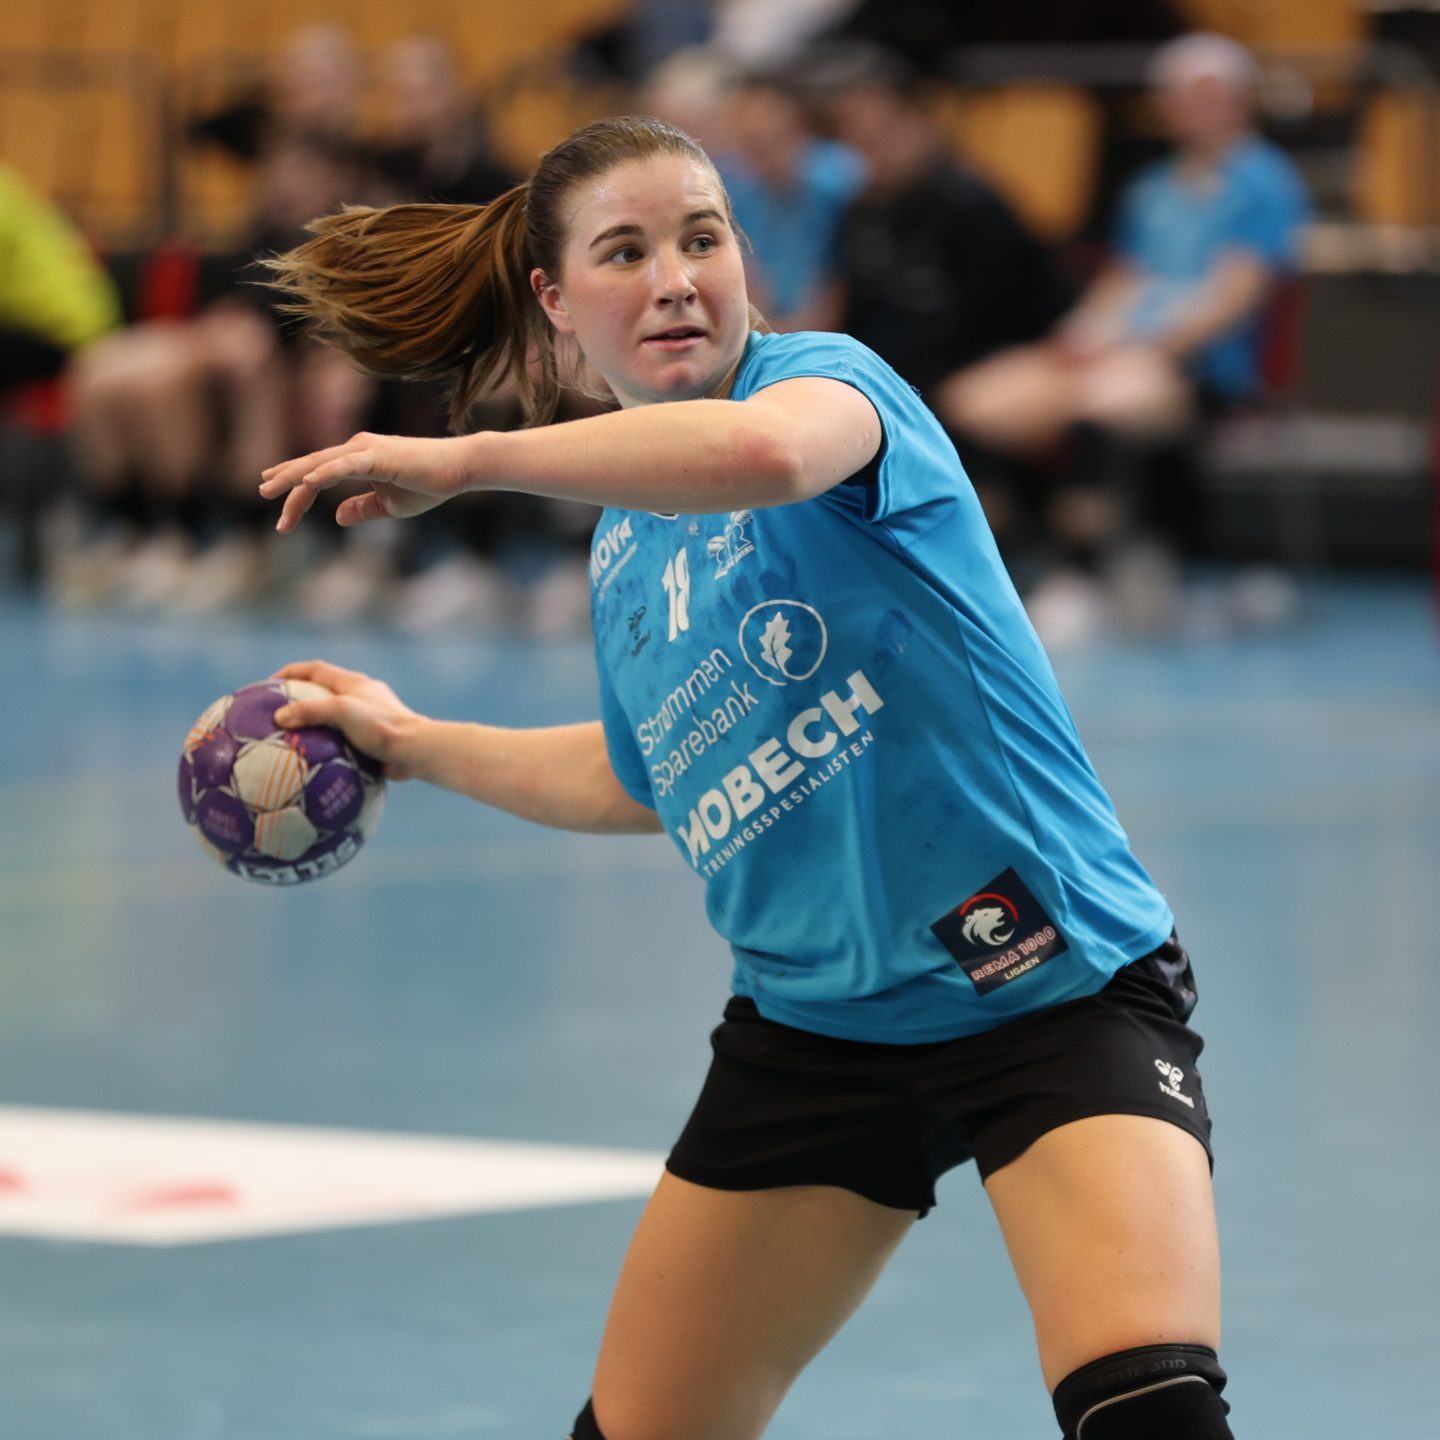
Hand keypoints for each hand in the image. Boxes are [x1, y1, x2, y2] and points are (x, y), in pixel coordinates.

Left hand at [259, 431, 472, 532]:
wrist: (460, 469)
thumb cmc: (429, 484)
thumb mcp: (390, 505)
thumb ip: (362, 509)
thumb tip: (336, 516)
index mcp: (357, 459)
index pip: (317, 477)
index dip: (297, 496)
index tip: (283, 521)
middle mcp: (356, 448)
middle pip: (311, 467)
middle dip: (285, 481)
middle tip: (262, 491)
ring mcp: (365, 449)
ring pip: (320, 463)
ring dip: (293, 476)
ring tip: (269, 488)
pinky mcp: (377, 456)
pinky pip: (343, 465)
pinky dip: (323, 472)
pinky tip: (306, 482)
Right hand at [271, 660, 427, 780]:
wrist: (416, 751)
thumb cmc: (381, 727)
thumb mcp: (342, 712)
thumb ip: (310, 711)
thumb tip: (279, 716)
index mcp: (353, 682)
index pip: (313, 669)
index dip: (289, 673)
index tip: (267, 686)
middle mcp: (361, 695)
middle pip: (322, 691)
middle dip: (298, 699)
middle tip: (275, 714)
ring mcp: (369, 717)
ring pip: (333, 717)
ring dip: (313, 725)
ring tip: (290, 740)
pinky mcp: (374, 738)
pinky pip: (344, 739)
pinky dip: (327, 746)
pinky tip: (314, 763)